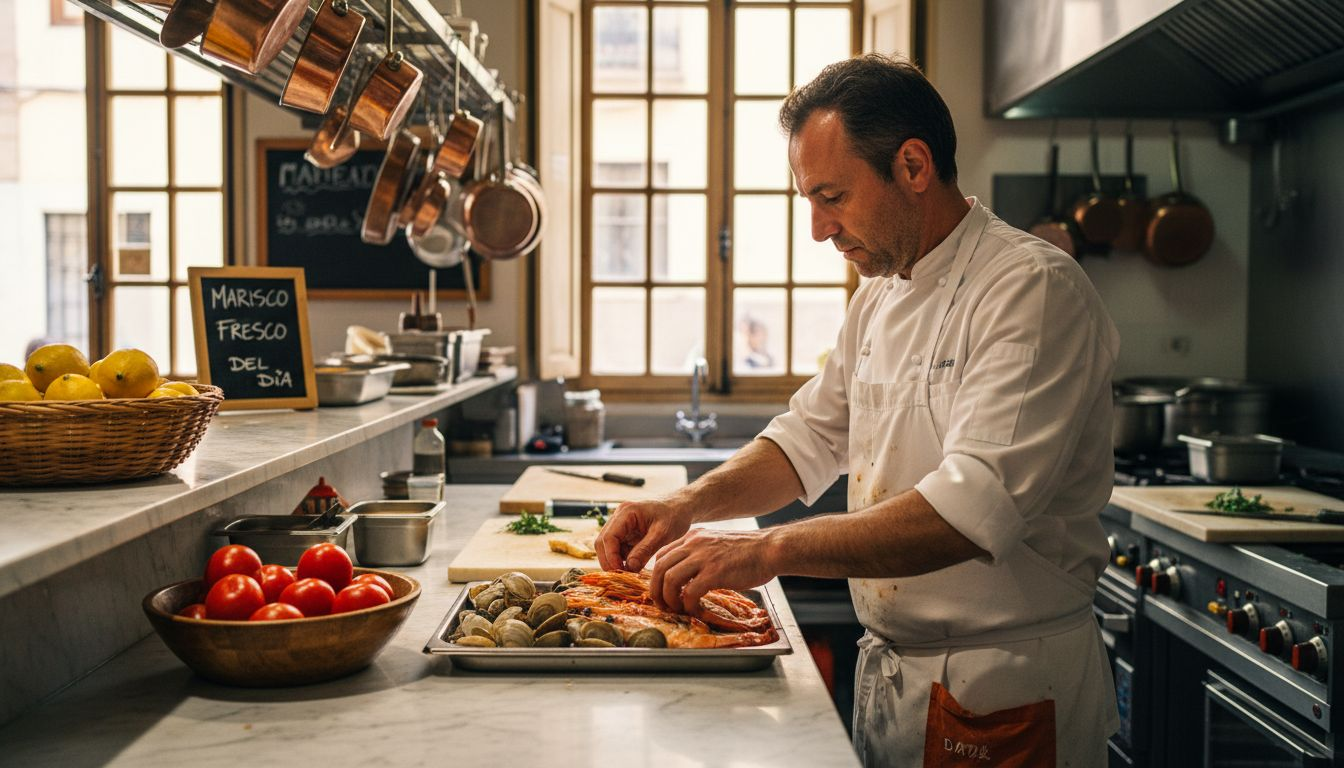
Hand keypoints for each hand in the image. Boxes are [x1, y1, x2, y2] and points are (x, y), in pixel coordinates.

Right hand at [595, 499, 693, 571]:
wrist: (681, 507)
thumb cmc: (674, 516)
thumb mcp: (663, 534)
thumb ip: (645, 549)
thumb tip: (629, 567)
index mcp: (626, 512)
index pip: (608, 537)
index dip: (611, 557)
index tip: (621, 572)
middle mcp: (619, 517)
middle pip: (602, 542)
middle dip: (609, 561)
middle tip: (622, 577)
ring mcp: (620, 525)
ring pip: (608, 547)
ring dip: (615, 561)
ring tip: (630, 573)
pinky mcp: (625, 533)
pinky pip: (618, 549)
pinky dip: (622, 560)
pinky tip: (634, 567)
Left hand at [649, 528, 774, 615]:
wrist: (770, 549)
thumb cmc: (749, 551)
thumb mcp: (717, 544)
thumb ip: (701, 555)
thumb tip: (689, 577)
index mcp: (693, 537)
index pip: (662, 555)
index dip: (656, 576)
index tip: (661, 591)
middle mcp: (694, 544)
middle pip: (659, 568)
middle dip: (656, 591)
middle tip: (663, 605)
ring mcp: (703, 557)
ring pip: (669, 579)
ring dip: (669, 600)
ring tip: (678, 610)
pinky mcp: (715, 572)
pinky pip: (689, 592)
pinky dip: (689, 606)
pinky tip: (697, 611)